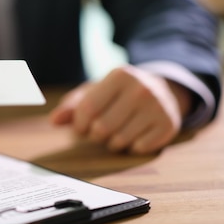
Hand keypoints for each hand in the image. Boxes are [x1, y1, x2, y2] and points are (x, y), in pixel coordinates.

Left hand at [49, 65, 191, 153]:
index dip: (79, 125)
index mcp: (120, 75)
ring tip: (117, 131)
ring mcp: (158, 106)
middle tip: (100, 131)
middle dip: (95, 135)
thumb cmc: (119, 94)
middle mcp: (141, 88)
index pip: (87, 109)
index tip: (81, 127)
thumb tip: (54, 120)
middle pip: (102, 128)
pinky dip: (132, 147)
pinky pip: (139, 149)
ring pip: (120, 141)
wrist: (162, 91)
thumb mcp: (95, 92)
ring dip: (112, 143)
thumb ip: (72, 105)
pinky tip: (136, 134)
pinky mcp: (169, 124)